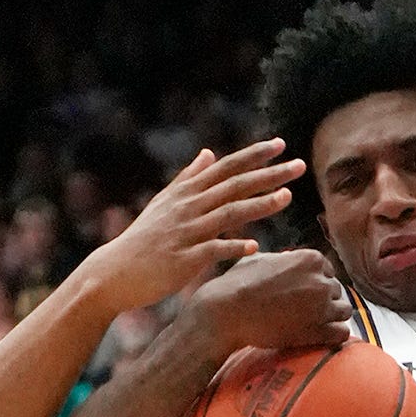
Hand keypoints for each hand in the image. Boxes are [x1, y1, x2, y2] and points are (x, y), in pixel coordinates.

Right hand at [89, 141, 304, 313]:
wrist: (115, 272)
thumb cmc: (145, 238)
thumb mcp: (165, 202)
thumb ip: (189, 178)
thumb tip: (209, 152)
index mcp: (187, 193)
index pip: (226, 167)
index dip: (254, 155)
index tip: (282, 145)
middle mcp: (189, 207)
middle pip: (234, 185)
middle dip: (269, 174)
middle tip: (300, 165)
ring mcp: (186, 232)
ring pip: (228, 214)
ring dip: (258, 205)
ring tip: (287, 198)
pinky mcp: (183, 259)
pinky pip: (212, 251)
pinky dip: (233, 247)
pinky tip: (254, 246)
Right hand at [182, 247, 353, 358]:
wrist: (227, 313)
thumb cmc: (238, 284)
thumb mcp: (262, 259)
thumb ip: (284, 259)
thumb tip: (289, 259)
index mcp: (311, 259)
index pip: (328, 271)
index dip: (315, 283)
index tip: (300, 293)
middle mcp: (322, 280)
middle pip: (336, 291)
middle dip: (322, 300)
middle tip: (302, 311)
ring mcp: (323, 307)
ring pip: (345, 311)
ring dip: (331, 317)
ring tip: (311, 323)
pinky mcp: (320, 331)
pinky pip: (343, 333)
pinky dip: (334, 335)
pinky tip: (320, 336)